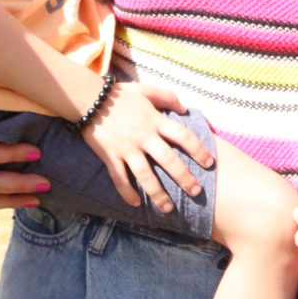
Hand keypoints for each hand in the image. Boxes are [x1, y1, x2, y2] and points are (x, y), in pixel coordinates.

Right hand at [83, 80, 210, 211]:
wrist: (88, 98)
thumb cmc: (120, 95)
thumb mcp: (147, 90)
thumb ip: (168, 97)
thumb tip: (185, 109)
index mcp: (155, 121)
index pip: (183, 136)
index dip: (198, 150)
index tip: (209, 163)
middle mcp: (144, 136)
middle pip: (168, 160)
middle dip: (184, 177)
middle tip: (196, 192)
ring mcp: (127, 148)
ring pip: (145, 175)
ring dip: (158, 193)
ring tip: (168, 208)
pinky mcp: (110, 156)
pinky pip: (119, 178)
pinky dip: (127, 192)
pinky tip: (136, 204)